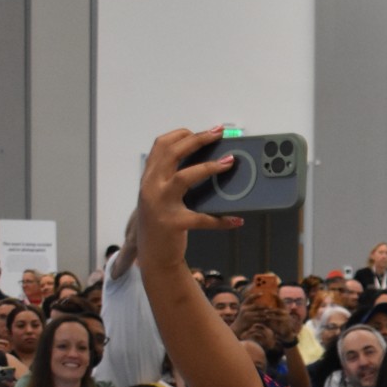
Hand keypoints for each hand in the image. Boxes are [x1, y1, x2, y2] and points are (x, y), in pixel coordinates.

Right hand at [137, 127, 245, 266]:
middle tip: (219, 134)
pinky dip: (222, 220)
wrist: (153, 256)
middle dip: (198, 139)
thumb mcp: (162, 197)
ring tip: (229, 162)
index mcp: (149, 178)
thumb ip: (173, 180)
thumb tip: (205, 162)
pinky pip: (203, 218)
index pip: (161, 145)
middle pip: (172, 153)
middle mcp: (151, 187)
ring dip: (209, 167)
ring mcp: (160, 205)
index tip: (203, 131)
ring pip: (184, 177)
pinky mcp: (173, 224)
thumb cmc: (162, 222)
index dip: (182, 134)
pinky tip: (237, 220)